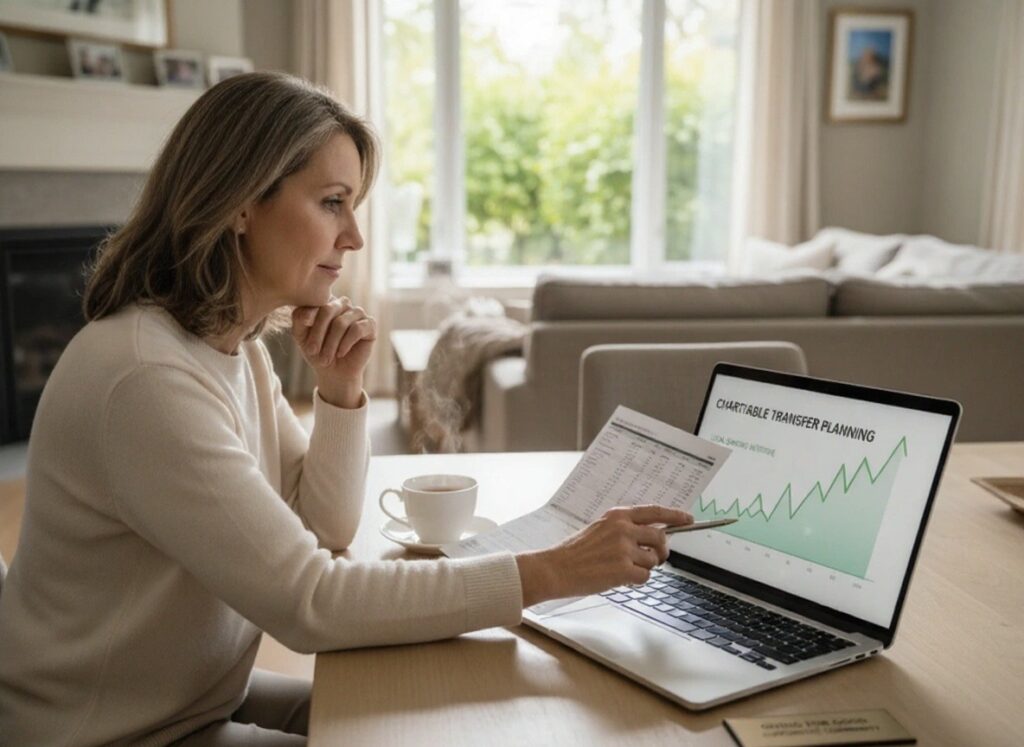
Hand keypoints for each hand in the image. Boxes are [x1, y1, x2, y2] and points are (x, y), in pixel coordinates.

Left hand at [291, 297, 375, 406]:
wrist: (334, 372)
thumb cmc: (317, 352)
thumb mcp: (301, 335)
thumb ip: (299, 320)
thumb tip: (307, 315)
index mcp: (326, 302)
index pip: (315, 303)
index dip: (308, 321)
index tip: (303, 342)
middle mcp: (343, 304)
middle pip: (327, 310)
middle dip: (318, 333)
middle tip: (312, 352)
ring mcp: (358, 313)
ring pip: (341, 322)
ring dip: (331, 343)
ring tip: (326, 358)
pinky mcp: (370, 324)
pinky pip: (357, 329)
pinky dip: (346, 343)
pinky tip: (341, 353)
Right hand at [515, 505, 693, 607]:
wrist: (556, 568)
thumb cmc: (576, 552)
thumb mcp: (601, 529)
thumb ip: (625, 529)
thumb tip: (654, 536)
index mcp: (618, 516)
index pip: (655, 512)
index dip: (675, 515)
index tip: (688, 519)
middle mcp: (623, 529)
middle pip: (661, 538)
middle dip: (661, 552)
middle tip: (655, 559)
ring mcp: (624, 549)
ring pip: (653, 561)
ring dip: (643, 568)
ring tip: (621, 569)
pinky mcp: (623, 569)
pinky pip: (644, 577)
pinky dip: (635, 581)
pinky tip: (618, 578)